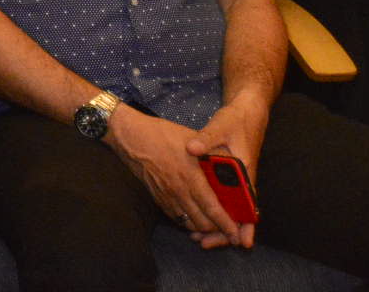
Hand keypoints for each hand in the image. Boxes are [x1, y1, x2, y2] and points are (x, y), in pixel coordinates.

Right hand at [106, 105, 243, 247]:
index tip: (237, 234)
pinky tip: (195, 218)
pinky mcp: (157, 198)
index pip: (212, 208)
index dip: (226, 223)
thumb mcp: (192, 140)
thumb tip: (234, 166)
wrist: (131, 137)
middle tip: (230, 229)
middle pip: (203, 222)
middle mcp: (179, 190)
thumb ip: (212, 154)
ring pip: (189, 223)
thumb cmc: (163, 134)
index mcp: (190, 176)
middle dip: (218, 230)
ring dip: (203, 228)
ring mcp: (167, 196)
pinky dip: (188, 222)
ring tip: (214, 226)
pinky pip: (176, 218)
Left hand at [184, 95, 269, 247]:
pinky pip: (223, 200)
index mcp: (245, 172)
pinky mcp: (229, 178)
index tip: (241, 242)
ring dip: (216, 224)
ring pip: (229, 210)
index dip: (245, 225)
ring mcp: (237, 180)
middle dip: (223, 231)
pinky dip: (213, 211)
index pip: (248, 205)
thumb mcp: (221, 127)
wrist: (247, 112)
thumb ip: (206, 138)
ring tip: (198, 237)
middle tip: (204, 243)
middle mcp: (244, 180)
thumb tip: (191, 148)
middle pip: (237, 214)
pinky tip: (196, 218)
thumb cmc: (236, 121)